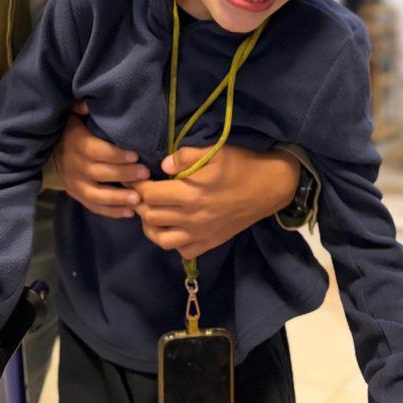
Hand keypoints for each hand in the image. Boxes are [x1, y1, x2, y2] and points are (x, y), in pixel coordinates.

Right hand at [53, 107, 149, 218]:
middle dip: (123, 174)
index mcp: (75, 143)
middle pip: (99, 172)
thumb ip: (80, 108)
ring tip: (138, 199)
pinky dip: (111, 211)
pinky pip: (93, 206)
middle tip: (145, 174)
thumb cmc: (72, 128)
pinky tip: (129, 212)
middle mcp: (73, 165)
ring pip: (96, 194)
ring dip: (117, 197)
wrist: (52, 148)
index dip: (115, 154)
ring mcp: (74, 183)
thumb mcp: (73, 113)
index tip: (135, 155)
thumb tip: (88, 103)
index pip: (95, 151)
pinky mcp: (77, 195)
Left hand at [131, 146, 299, 259]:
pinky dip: (171, 241)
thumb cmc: (241, 165)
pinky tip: (172, 225)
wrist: (270, 187)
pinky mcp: (210, 243)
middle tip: (139, 191)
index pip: (149, 195)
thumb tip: (162, 166)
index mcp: (190, 194)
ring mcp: (201, 234)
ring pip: (161, 239)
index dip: (136, 186)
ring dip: (150, 225)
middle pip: (150, 217)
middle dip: (139, 203)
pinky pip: (182, 250)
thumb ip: (185, 157)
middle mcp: (192, 218)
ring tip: (151, 210)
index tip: (132, 177)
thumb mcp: (214, 152)